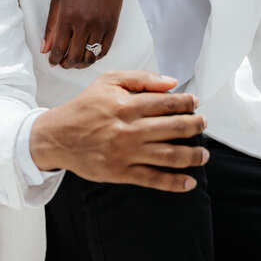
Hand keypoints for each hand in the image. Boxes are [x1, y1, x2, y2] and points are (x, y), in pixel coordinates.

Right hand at [30, 70, 207, 191]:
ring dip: (192, 155)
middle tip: (203, 124)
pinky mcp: (121, 172)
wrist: (57, 136)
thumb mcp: (109, 81)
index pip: (167, 103)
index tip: (195, 103)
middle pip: (173, 128)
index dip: (186, 103)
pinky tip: (188, 182)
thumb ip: (141, 79)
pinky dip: (174, 182)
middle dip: (195, 126)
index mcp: (127, 105)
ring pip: (169, 155)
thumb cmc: (84, 108)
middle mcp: (129, 129)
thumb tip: (171, 83)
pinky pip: (153, 179)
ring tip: (203, 154)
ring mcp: (126, 153)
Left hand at [41, 0, 130, 68]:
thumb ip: (50, 26)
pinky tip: (89, 54)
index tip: (52, 61)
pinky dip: (95, 57)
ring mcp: (100, 25)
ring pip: (90, 57)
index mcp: (68, 16)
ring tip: (75, 61)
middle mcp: (84, 23)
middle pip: (74, 57)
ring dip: (80, 64)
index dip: (54, 59)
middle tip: (62, 63)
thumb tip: (44, 48)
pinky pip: (104, 50)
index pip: (59, 48)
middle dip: (65, 64)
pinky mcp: (113, 26)